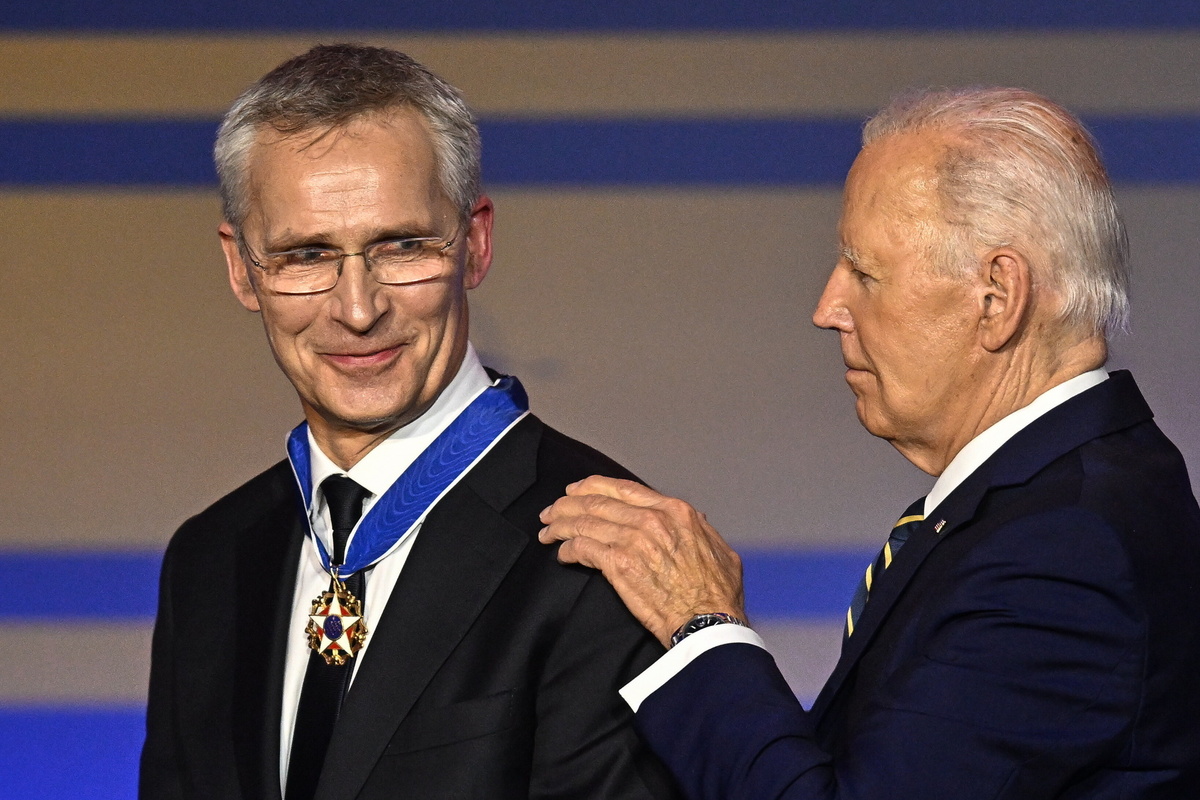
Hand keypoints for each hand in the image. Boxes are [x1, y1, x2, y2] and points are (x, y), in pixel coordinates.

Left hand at [539, 476, 745, 647]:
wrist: (708, 621)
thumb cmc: (717, 592)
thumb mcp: (719, 548)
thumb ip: (700, 529)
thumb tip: (692, 519)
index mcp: (674, 510)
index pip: (623, 489)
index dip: (593, 487)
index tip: (576, 490)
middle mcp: (651, 519)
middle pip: (597, 503)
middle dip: (568, 505)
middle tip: (551, 511)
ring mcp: (633, 541)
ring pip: (585, 522)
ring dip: (560, 526)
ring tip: (547, 531)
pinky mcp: (619, 566)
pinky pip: (584, 548)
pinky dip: (568, 549)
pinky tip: (562, 554)